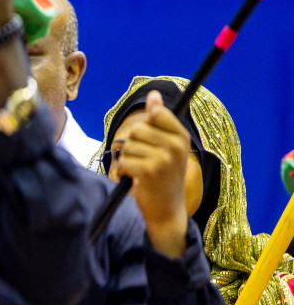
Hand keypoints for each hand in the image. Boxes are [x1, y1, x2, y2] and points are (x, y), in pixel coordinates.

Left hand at [113, 90, 190, 257]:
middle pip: (137, 129)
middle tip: (144, 161)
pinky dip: (122, 171)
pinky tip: (134, 179)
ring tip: (140, 171)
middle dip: (133, 145)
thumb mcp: (168, 146)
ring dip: (127, 160)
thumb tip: (153, 95)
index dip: (146, 126)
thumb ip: (160, 120)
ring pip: (128, 146)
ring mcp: (163, 159)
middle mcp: (176, 146)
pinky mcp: (148, 171)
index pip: (157, 114)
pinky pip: (122, 161)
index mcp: (182, 137)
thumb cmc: (165, 175)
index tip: (150, 141)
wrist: (167, 209)